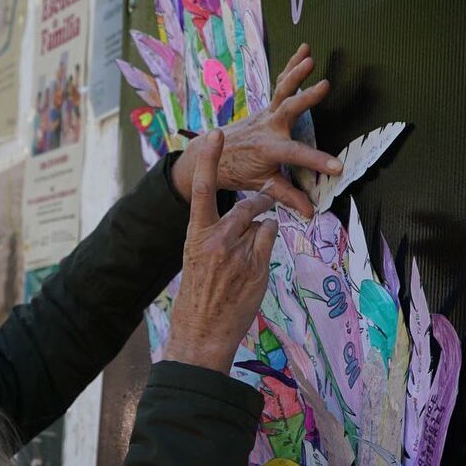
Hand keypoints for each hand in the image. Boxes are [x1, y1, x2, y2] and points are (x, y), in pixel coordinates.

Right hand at [165, 130, 278, 373]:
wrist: (202, 331)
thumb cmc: (198, 295)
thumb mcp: (196, 259)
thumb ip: (215, 235)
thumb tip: (242, 221)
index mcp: (195, 235)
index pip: (202, 190)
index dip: (209, 160)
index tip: (216, 134)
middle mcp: (217, 240)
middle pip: (246, 206)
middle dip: (259, 201)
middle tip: (265, 200)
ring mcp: (239, 254)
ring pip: (262, 223)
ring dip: (262, 230)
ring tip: (249, 254)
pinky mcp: (258, 267)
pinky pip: (270, 240)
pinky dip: (267, 246)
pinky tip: (254, 267)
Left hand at [170, 43, 342, 215]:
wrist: (210, 155)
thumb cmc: (237, 172)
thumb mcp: (262, 186)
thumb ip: (287, 196)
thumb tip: (312, 211)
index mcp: (268, 149)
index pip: (296, 155)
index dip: (317, 162)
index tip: (337, 167)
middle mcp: (267, 128)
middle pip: (288, 110)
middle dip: (306, 98)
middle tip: (324, 85)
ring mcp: (265, 114)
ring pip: (281, 91)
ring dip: (295, 73)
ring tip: (309, 56)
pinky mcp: (265, 107)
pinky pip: (279, 86)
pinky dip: (290, 68)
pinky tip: (304, 51)